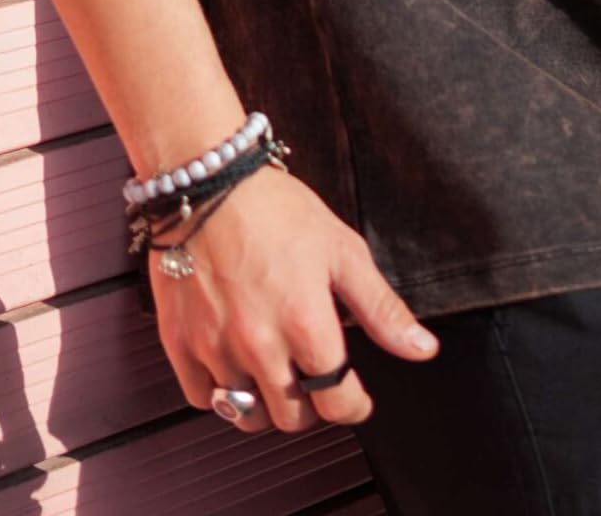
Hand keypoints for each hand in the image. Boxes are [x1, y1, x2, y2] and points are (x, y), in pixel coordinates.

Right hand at [147, 165, 438, 430]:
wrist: (208, 182)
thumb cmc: (275, 208)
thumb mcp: (343, 249)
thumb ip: (382, 308)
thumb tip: (421, 349)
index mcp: (305, 322)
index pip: (337, 402)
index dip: (354, 407)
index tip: (355, 399)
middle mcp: (258, 343)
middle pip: (292, 418)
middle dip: (313, 405)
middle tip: (315, 379)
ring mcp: (215, 347)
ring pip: (246, 414)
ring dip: (267, 404)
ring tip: (277, 375)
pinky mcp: (179, 342)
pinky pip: (204, 398)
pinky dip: (222, 393)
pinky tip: (236, 366)